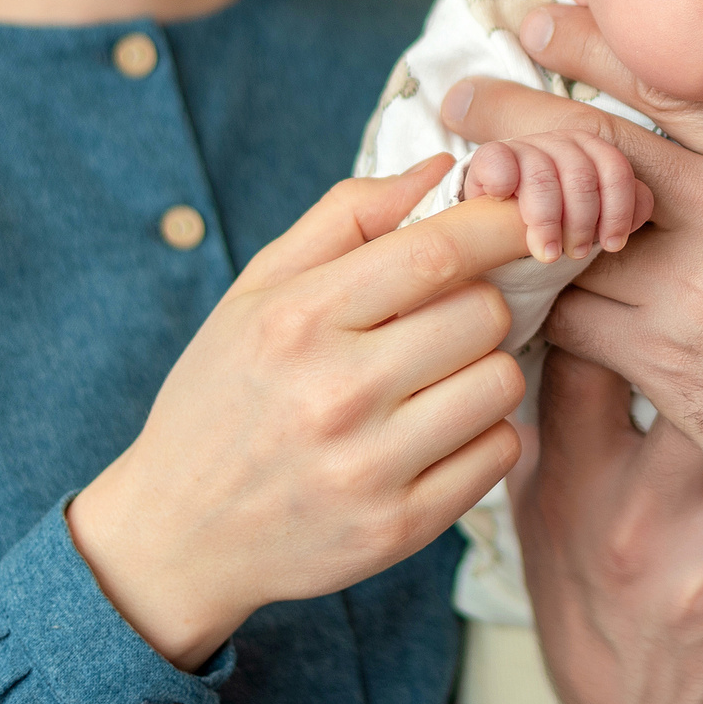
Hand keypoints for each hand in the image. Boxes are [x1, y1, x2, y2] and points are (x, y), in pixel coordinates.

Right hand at [68, 163, 527, 669]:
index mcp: (297, 320)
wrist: (177, 535)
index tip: (525, 216)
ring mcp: (370, 468)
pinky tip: (437, 432)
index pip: (436, 252)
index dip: (500, 224)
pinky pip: (500, 452)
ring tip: (437, 379)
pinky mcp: (399, 527)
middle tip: (444, 320)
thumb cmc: (225, 395)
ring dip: (486, 369)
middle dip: (482, 303)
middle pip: (484, 315)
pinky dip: (485, 434)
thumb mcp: (257, 290)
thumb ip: (348, 216)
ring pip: (502, 382)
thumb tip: (443, 168)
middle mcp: (335, 394)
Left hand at [442, 0, 702, 565]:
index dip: (596, 46)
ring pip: (567, 227)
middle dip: (517, 111)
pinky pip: (570, 314)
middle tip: (462, 94)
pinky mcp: (664, 360)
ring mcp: (688, 288)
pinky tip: (493, 279)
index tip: (543, 21)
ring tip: (453, 184)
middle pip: (593, 142)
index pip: (671, 81)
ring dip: (506, 202)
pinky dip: (528, 291)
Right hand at [462, 130, 653, 263]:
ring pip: (543, 177)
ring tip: (548, 252)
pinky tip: (505, 200)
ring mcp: (524, 147)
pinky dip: (502, 179)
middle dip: (582, 221)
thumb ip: (623, 209)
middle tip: (576, 253)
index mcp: (593, 152)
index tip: (611, 244)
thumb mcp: (597, 219)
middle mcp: (561, 143)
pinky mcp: (489, 157)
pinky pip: (497, 158)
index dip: (617, 210)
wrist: (506, 231)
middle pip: (581, 175)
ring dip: (547, 220)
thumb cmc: (561, 226)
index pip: (616, 169)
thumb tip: (642, 205)